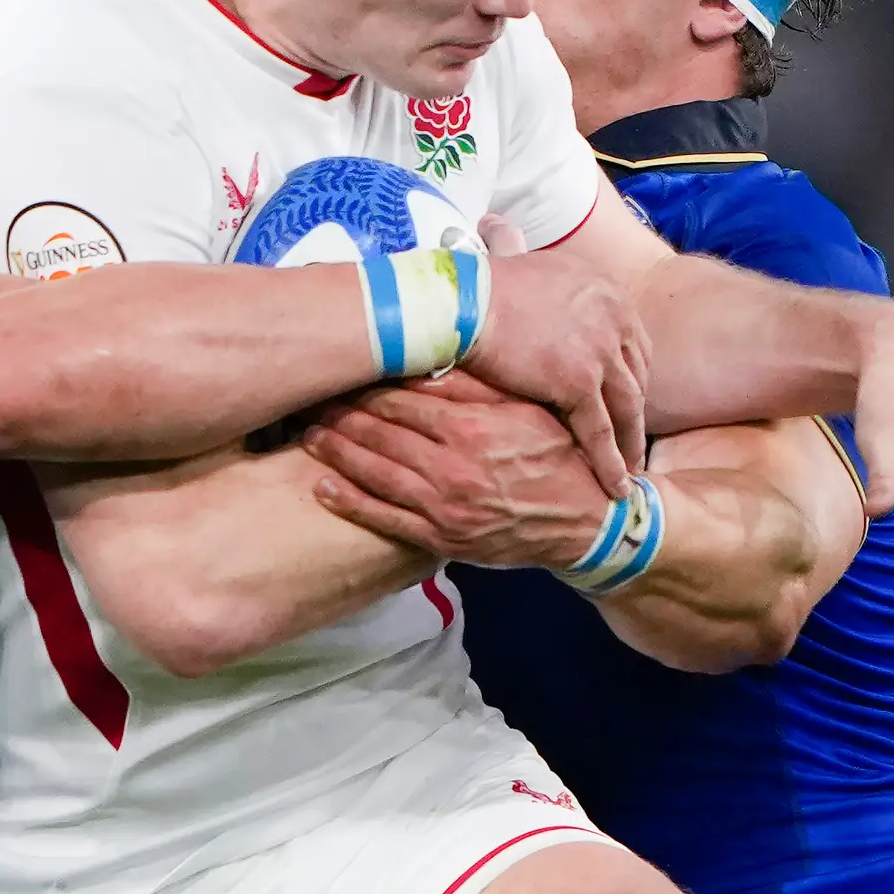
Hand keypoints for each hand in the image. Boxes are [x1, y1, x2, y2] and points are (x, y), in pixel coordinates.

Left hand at [299, 377, 626, 565]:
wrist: (587, 523)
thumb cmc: (559, 457)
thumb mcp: (528, 410)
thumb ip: (477, 386)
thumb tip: (429, 354)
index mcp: (472, 428)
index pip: (402, 399)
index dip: (364, 385)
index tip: (340, 371)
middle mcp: (452, 468)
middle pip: (379, 433)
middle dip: (340, 414)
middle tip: (309, 398)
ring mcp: (444, 507)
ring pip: (374, 473)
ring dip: (336, 453)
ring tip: (306, 435)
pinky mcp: (442, 539)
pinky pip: (385, 520)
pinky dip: (350, 503)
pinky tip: (322, 487)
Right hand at [460, 242, 643, 496]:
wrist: (459, 300)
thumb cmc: (471, 284)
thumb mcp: (510, 256)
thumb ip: (517, 250)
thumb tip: (494, 227)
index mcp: (603, 289)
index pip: (631, 339)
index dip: (628, 374)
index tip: (624, 400)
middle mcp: (613, 316)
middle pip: (636, 374)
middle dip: (636, 411)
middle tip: (634, 443)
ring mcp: (600, 349)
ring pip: (626, 408)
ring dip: (630, 445)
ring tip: (629, 474)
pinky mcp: (580, 381)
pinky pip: (601, 430)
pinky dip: (610, 462)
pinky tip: (615, 486)